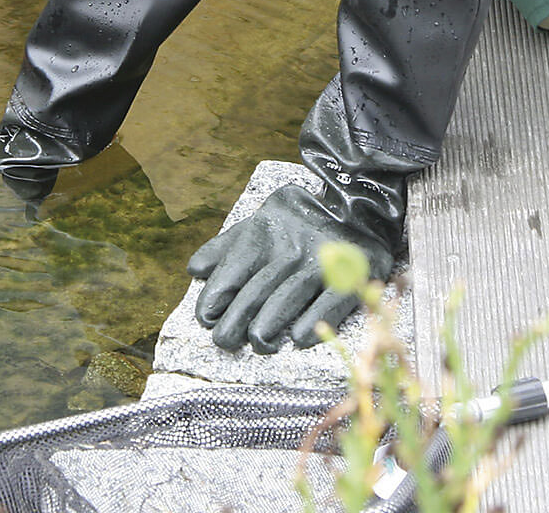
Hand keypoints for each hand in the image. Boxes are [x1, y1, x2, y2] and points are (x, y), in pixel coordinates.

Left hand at [186, 183, 394, 353]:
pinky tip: (298, 338)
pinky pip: (329, 302)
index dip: (215, 298)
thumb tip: (194, 269)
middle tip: (225, 341)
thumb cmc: (297, 222)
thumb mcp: (260, 222)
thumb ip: (227, 246)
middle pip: (256, 290)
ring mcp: (319, 261)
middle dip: (235, 321)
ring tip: (258, 343)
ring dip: (268, 325)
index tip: (206, 319)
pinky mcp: (349, 275)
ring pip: (287, 298)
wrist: (354, 205)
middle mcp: (288, 247)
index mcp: (263, 233)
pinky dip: (313, 321)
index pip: (233, 270)